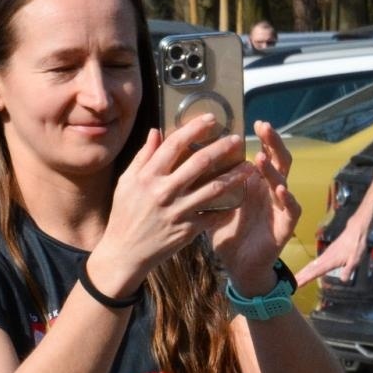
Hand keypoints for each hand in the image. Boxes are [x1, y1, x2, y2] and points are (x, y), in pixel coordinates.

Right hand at [90, 114, 253, 295]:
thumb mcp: (126, 183)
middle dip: (222, 147)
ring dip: (234, 176)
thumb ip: (143, 157)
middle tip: (237, 140)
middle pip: (200, 162)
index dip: (195, 128)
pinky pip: (214, 215)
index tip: (211, 119)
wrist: (124, 253)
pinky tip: (239, 199)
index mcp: (148, 176)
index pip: (175, 144)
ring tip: (249, 167)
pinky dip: (228, 207)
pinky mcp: (188, 230)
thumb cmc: (124, 215)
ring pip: (214, 188)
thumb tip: (157, 131)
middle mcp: (164, 191)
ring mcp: (178, 212)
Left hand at [209, 121, 299, 292]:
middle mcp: (269, 189)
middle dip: (272, 142)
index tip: (250, 120)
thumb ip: (202, 181)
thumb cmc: (226, 231)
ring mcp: (279, 205)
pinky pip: (292, 209)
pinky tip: (281, 189)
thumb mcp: (212, 203)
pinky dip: (288, 198)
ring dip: (274, 168)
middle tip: (263, 125)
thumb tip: (181, 158)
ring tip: (261, 157)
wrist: (238, 264)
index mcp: (253, 181)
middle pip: (276, 159)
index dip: (257, 137)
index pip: (259, 151)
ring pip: (284, 180)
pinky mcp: (286, 225)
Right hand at [297, 216, 367, 286]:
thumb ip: (349, 269)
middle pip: (310, 269)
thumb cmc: (357, 245)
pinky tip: (307, 270)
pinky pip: (315, 262)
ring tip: (295, 279)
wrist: (355, 231)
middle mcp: (325, 258)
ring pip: (311, 265)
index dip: (306, 278)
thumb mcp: (356, 259)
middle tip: (290, 284)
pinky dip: (308, 268)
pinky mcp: (327, 253)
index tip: (297, 284)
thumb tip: (343, 280)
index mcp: (331, 261)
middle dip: (300, 276)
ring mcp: (325, 255)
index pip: (316, 272)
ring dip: (302, 272)